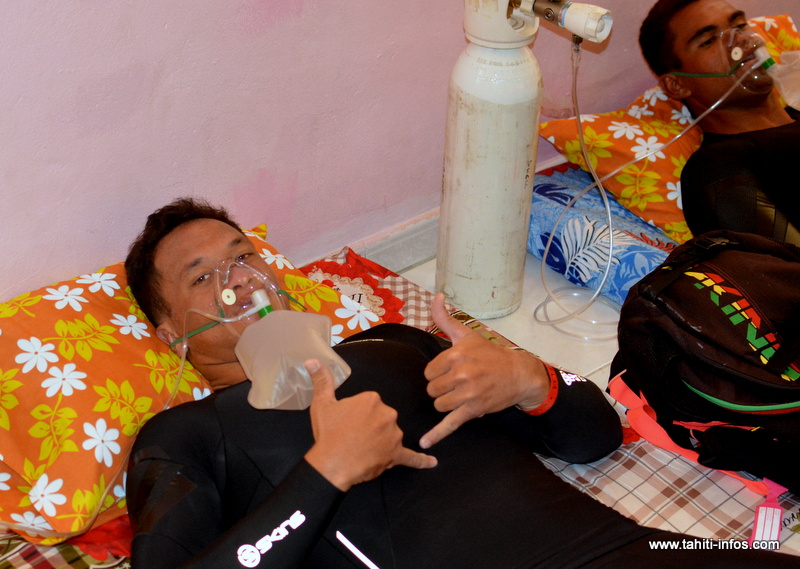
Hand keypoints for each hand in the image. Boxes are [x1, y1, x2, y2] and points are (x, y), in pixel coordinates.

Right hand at [304, 359, 436, 491]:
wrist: (332, 464)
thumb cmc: (328, 433)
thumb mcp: (322, 403)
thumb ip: (322, 380)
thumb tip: (312, 360)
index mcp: (372, 399)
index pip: (371, 404)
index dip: (359, 415)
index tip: (348, 423)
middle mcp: (388, 413)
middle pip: (383, 419)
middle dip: (371, 428)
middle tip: (353, 437)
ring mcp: (394, 435)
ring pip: (391, 436)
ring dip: (381, 443)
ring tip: (361, 450)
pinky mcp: (396, 454)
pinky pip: (411, 457)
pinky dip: (421, 460)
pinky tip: (432, 462)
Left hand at [419, 294, 548, 448]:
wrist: (518, 374)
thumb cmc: (489, 354)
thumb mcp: (467, 335)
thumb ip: (445, 318)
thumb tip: (436, 296)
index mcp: (456, 354)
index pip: (428, 372)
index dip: (437, 374)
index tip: (451, 372)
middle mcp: (462, 373)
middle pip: (431, 390)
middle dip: (441, 389)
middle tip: (458, 384)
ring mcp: (468, 393)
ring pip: (438, 405)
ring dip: (446, 403)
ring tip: (461, 395)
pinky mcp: (473, 410)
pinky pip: (450, 423)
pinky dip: (436, 435)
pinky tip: (424, 445)